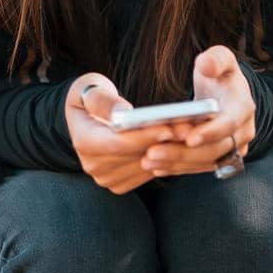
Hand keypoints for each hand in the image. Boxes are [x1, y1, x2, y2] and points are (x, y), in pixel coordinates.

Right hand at [64, 72, 194, 194]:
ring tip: (189, 132)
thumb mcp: (90, 89)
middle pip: (135, 156)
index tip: (167, 127)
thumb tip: (123, 114)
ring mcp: (107, 178)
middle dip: (163, 142)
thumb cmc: (89, 96)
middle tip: (188, 127)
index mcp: (83, 141)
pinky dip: (164, 158)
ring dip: (168, 151)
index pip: (117, 144)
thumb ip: (103, 101)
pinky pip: (147, 173)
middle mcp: (93, 166)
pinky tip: (180, 143)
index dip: (143, 137)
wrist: (83, 117)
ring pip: (145, 166)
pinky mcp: (120, 182)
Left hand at [140, 45, 255, 178]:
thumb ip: (215, 58)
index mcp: (243, 107)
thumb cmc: (220, 74)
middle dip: (183, 153)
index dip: (210, 132)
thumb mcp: (221, 58)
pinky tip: (156, 166)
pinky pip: (199, 167)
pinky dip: (178, 168)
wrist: (224, 93)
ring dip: (176, 164)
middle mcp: (243, 133)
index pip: (229, 124)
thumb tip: (206, 65)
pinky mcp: (219, 159)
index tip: (187, 138)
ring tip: (148, 160)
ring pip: (204, 162)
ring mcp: (232, 149)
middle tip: (152, 152)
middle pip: (214, 150)